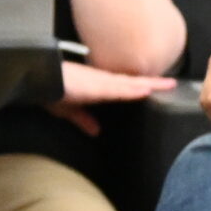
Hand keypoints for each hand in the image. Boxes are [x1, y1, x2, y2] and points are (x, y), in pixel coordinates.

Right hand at [44, 60, 176, 135]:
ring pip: (130, 83)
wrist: (36, 79)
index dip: (142, 87)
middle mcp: (103, 80)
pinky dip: (132, 89)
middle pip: (134, 82)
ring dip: (150, 84)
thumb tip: (96, 132)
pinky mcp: (94, 85)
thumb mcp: (69, 110)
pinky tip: (146, 90)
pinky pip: (117, 88)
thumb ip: (84, 120)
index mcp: (99, 86)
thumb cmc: (50, 91)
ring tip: (170, 85)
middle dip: (154, 83)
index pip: (126, 86)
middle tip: (174, 84)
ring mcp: (100, 81)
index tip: (160, 88)